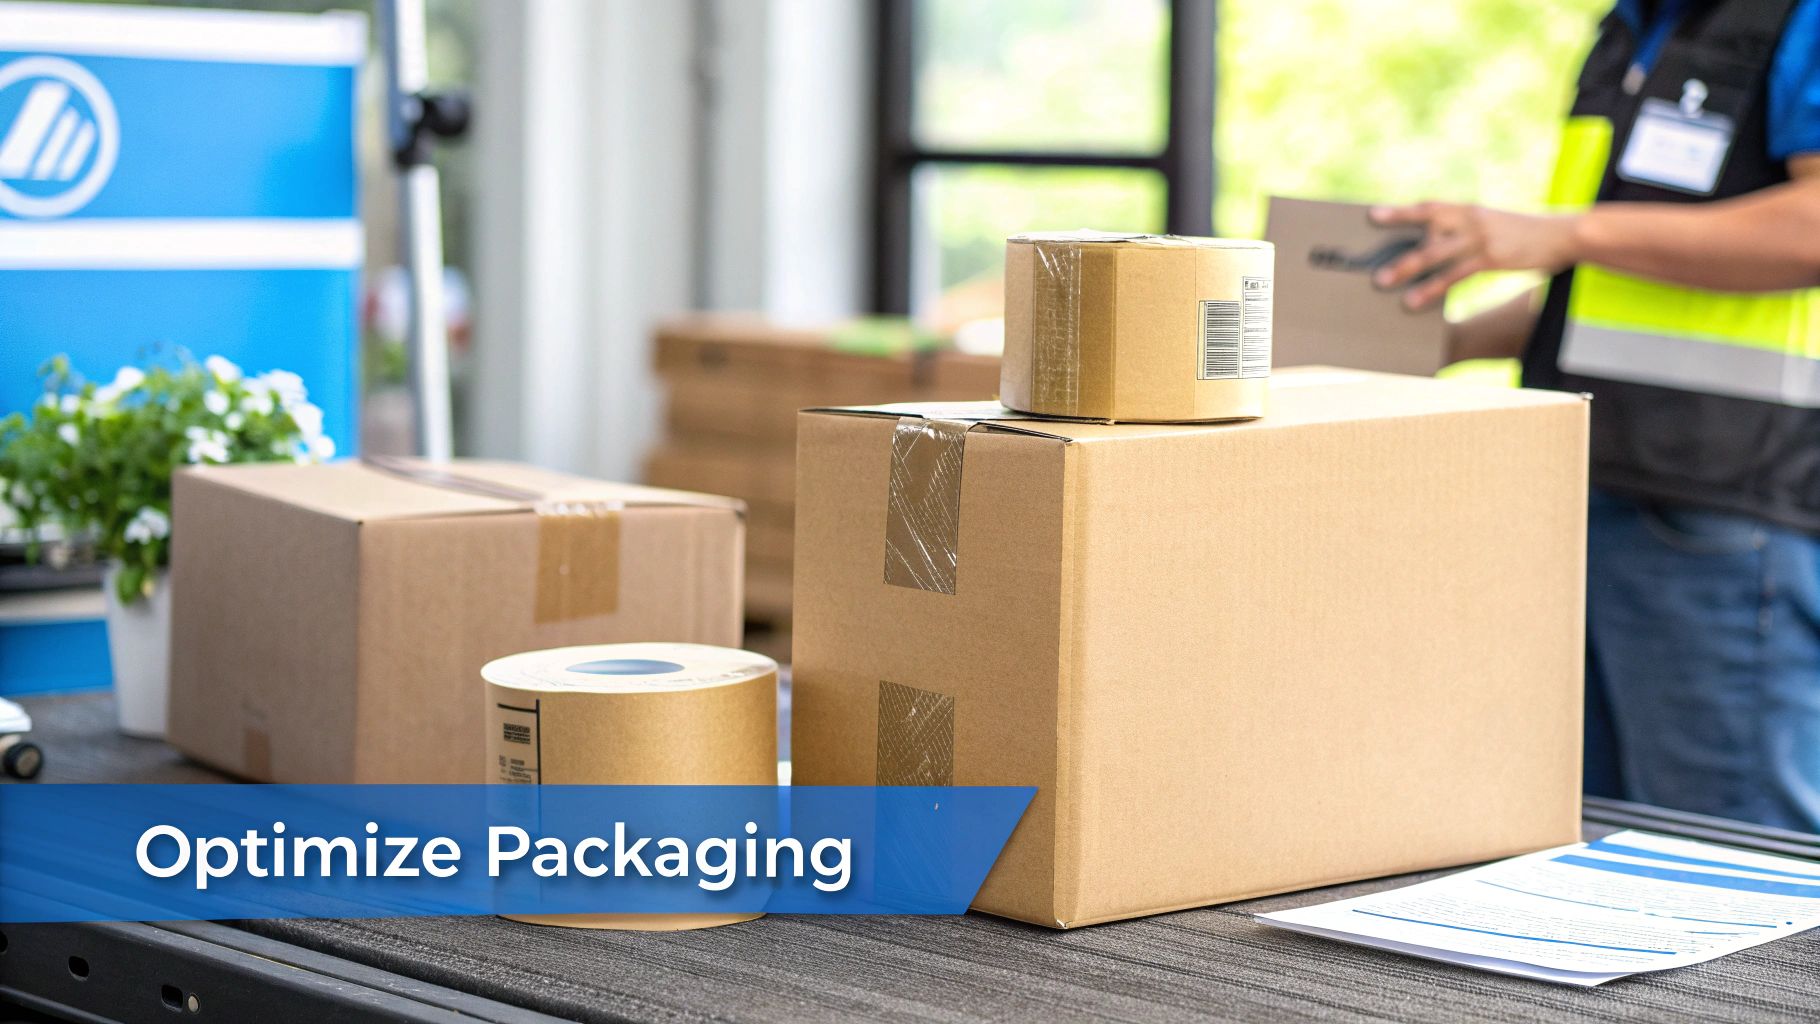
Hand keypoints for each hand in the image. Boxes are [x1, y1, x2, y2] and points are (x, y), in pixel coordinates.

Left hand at [1368, 203, 1581, 309]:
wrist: (1563, 235)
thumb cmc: (1524, 233)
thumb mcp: (1493, 223)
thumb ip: (1465, 229)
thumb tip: (1434, 242)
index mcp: (1470, 210)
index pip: (1430, 207)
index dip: (1400, 212)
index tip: (1373, 215)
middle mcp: (1471, 219)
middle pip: (1425, 229)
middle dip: (1396, 245)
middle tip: (1371, 261)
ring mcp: (1480, 238)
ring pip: (1434, 253)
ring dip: (1406, 268)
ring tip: (1383, 283)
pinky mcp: (1491, 258)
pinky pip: (1454, 275)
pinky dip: (1432, 289)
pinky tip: (1415, 301)